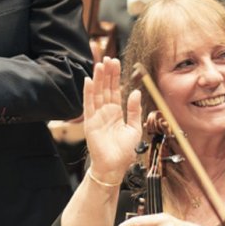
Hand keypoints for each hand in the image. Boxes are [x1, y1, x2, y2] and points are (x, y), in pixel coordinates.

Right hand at [84, 58, 142, 182]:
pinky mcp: (90, 122)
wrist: (114, 167)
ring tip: (100, 64)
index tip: (116, 62)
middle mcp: (105, 112)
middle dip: (107, 73)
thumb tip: (136, 91)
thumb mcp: (134, 127)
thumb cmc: (124, 151)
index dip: (115, 76)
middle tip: (109, 58)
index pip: (115, 90)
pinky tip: (89, 80)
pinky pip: (88, 105)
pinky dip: (88, 92)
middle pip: (106, 88)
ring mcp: (97, 116)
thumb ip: (134, 109)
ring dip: (98, 79)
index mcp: (116, 112)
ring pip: (97, 93)